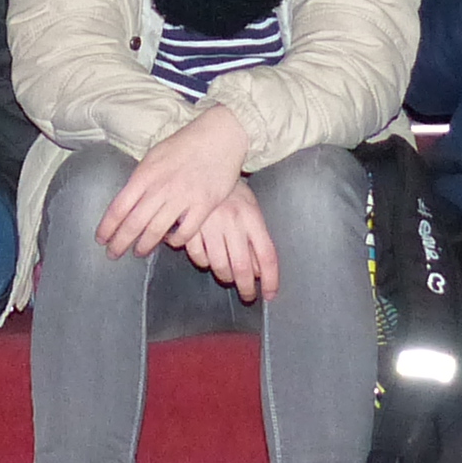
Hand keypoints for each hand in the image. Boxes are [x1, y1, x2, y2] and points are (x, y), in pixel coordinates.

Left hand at [96, 105, 251, 262]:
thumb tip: (128, 198)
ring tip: (138, 252)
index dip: (107, 227)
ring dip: (144, 245)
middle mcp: (161, 187)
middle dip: (120, 242)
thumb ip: (142, 178)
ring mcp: (183, 197)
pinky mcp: (204, 205)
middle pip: (134, 223)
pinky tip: (171, 242)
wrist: (219, 135)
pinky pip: (186, 232)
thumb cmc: (185, 144)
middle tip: (113, 254)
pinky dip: (176, 241)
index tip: (101, 239)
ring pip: (157, 231)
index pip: (119, 207)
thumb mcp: (155, 155)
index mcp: (145, 174)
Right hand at [180, 180, 279, 303]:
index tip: (270, 294)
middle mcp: (233, 221)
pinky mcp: (190, 225)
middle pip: (242, 266)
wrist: (203, 166)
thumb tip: (259, 272)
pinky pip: (198, 256)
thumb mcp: (251, 211)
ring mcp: (210, 224)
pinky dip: (203, 263)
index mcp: (252, 217)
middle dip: (246, 288)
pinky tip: (206, 259)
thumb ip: (256, 241)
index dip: (271, 279)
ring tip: (227, 276)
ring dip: (225, 276)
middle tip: (248, 296)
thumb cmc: (232, 194)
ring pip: (218, 265)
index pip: (267, 255)